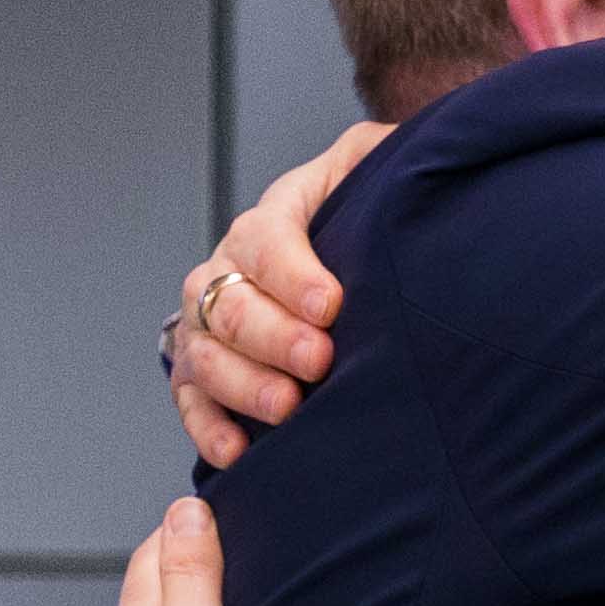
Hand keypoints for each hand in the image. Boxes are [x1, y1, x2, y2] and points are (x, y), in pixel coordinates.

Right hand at [165, 122, 392, 468]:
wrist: (331, 264)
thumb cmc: (355, 219)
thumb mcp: (370, 169)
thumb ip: (381, 154)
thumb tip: (413, 156)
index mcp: (268, 222)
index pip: (266, 241)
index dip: (294, 274)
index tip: (332, 305)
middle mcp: (226, 271)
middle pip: (232, 304)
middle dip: (274, 336)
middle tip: (318, 360)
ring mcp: (207, 324)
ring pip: (206, 354)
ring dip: (243, 384)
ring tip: (286, 406)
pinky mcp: (202, 372)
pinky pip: (191, 401)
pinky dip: (209, 428)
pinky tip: (237, 451)